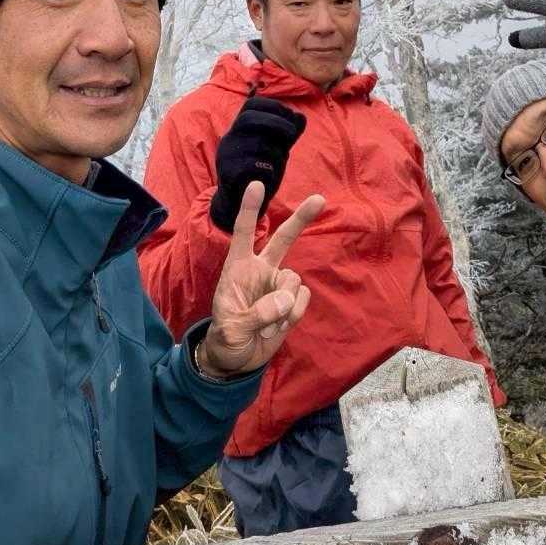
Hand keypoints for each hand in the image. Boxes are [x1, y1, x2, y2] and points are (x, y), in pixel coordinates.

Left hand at [199, 180, 323, 375]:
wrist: (238, 360)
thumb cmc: (226, 339)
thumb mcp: (230, 330)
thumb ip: (257, 314)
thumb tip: (286, 300)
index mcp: (238, 269)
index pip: (244, 233)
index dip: (250, 209)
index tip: (256, 184)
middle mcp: (261, 271)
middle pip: (283, 239)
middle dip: (301, 219)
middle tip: (320, 199)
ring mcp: (278, 286)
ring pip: (294, 280)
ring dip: (285, 303)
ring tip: (266, 322)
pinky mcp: (292, 302)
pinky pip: (302, 299)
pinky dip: (293, 315)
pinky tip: (278, 326)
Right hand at [209, 97, 306, 232]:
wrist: (239, 206)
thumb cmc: (259, 173)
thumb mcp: (275, 150)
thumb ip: (287, 135)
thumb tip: (301, 117)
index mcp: (239, 129)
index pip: (251, 105)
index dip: (273, 106)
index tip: (290, 115)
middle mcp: (229, 139)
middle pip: (248, 118)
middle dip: (275, 122)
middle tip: (291, 133)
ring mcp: (226, 157)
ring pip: (254, 144)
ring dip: (275, 150)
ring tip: (281, 161)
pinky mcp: (227, 175)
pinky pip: (250, 166)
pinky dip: (267, 169)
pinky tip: (272, 175)